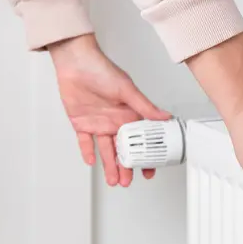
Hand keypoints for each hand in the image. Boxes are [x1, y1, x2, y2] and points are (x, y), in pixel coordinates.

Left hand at [48, 34, 170, 185]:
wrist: (76, 62)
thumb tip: (166, 117)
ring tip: (114, 180)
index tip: (149, 171)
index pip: (141, 141)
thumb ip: (146, 107)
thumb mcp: (128, 90)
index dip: (146, 156)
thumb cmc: (103, 70)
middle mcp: (116, 122)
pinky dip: (87, 151)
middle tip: (128, 181)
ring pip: (106, 150)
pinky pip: (85, 142)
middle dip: (126, 167)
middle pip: (123, 150)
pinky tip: (91, 162)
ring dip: (109, 165)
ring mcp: (99, 123)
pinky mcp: (81, 123)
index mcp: (130, 115)